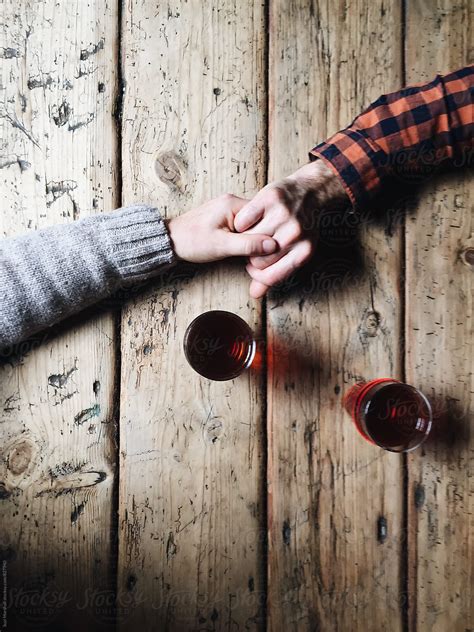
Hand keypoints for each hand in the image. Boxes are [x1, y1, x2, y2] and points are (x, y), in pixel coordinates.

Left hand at [166, 194, 277, 263]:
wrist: (170, 240)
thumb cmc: (192, 242)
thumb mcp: (222, 246)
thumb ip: (248, 244)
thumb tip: (273, 245)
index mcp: (233, 204)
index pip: (264, 216)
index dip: (269, 234)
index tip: (270, 251)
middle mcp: (233, 202)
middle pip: (260, 220)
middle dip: (262, 238)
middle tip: (261, 255)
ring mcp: (229, 208)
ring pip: (253, 225)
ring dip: (254, 239)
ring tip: (252, 254)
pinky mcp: (225, 217)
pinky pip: (244, 227)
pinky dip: (246, 238)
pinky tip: (244, 249)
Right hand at [234, 160, 347, 297]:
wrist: (310, 191)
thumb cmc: (301, 226)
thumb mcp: (296, 252)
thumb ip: (274, 274)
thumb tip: (255, 294)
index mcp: (304, 251)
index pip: (270, 276)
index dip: (257, 276)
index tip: (253, 268)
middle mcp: (296, 234)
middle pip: (258, 261)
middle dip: (251, 258)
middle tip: (252, 250)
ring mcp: (284, 215)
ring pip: (249, 241)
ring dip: (244, 240)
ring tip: (249, 236)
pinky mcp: (270, 199)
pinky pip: (244, 220)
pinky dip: (241, 223)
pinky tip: (247, 222)